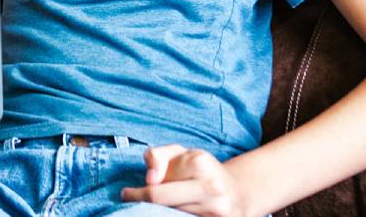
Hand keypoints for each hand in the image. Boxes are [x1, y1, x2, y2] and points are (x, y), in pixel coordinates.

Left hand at [121, 145, 248, 216]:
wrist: (238, 193)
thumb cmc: (200, 171)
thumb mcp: (178, 153)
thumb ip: (156, 156)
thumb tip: (150, 178)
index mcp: (199, 163)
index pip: (156, 190)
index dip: (137, 194)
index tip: (126, 195)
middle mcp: (212, 188)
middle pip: (164, 207)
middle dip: (145, 205)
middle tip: (134, 203)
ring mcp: (219, 211)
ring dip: (162, 213)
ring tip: (162, 207)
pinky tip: (174, 213)